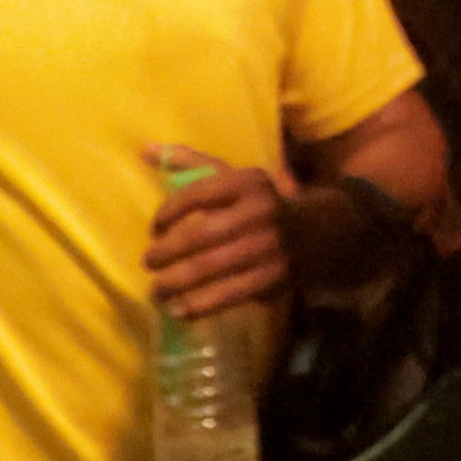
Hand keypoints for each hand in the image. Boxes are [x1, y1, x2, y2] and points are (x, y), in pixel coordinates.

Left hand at [145, 152, 291, 320]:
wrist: (316, 234)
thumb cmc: (256, 205)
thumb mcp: (233, 178)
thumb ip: (189, 163)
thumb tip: (144, 151)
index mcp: (248, 182)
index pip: (199, 193)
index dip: (169, 212)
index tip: (153, 229)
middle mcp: (261, 212)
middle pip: (201, 235)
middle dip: (166, 252)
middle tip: (148, 262)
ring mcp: (269, 248)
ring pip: (211, 269)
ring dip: (175, 283)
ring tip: (155, 291)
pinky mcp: (273, 279)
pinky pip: (228, 296)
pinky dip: (199, 306)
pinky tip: (178, 310)